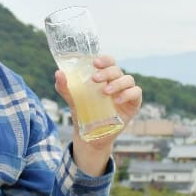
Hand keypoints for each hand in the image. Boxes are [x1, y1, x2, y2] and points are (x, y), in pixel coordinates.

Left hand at [55, 55, 141, 174]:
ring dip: (117, 83)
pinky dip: (128, 94)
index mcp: (104, 76)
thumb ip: (65, 87)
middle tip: (95, 79)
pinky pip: (136, 93)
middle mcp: (116, 81)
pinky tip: (117, 100)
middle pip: (117, 69)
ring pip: (128, 79)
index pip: (108, 62)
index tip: (95, 63)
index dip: (104, 59)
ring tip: (105, 92)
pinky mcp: (133, 103)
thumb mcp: (72, 99)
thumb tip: (58, 73)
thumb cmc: (83, 112)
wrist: (90, 136)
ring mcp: (126, 91)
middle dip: (107, 72)